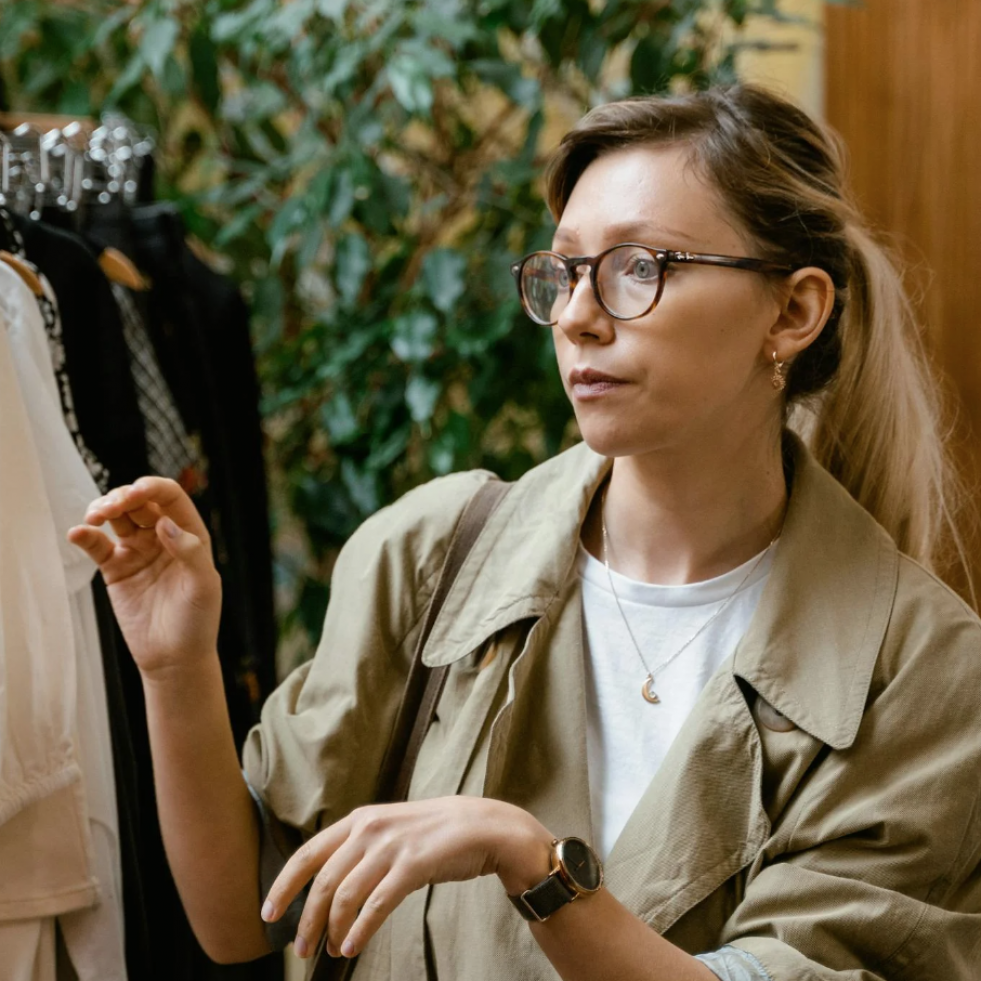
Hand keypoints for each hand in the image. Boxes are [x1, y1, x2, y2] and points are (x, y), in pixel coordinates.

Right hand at [67, 477, 221, 677]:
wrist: (174, 658)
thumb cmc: (197, 621)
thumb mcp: (203, 586)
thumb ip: (190, 552)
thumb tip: (165, 523)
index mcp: (190, 534)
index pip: (170, 497)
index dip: (152, 488)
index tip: (135, 492)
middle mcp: (163, 536)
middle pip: (139, 501)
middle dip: (122, 496)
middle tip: (110, 508)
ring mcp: (138, 550)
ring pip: (117, 517)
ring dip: (103, 508)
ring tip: (95, 516)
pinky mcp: (116, 568)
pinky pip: (98, 545)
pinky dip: (86, 535)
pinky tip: (79, 533)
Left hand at [262, 797, 553, 959]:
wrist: (483, 826)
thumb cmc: (434, 834)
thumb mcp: (390, 829)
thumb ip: (360, 848)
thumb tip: (328, 883)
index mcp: (360, 819)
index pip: (308, 853)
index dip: (284, 885)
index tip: (268, 914)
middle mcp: (370, 829)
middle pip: (323, 881)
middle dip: (306, 919)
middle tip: (300, 948)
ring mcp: (392, 846)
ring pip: (346, 895)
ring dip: (331, 929)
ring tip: (330, 950)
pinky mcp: (413, 865)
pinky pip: (377, 904)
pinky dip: (360, 929)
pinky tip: (351, 946)